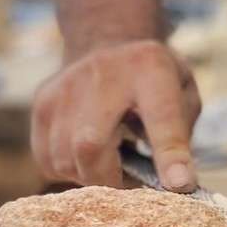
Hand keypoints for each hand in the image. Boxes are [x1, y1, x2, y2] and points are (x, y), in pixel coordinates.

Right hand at [31, 39, 201, 190]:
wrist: (106, 42)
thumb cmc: (152, 79)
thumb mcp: (184, 91)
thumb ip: (181, 133)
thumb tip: (175, 182)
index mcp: (151, 69)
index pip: (161, 116)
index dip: (169, 154)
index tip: (179, 185)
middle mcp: (102, 74)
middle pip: (91, 145)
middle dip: (110, 179)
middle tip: (128, 183)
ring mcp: (64, 88)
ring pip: (66, 159)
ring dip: (91, 175)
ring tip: (110, 160)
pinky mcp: (42, 104)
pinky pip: (49, 161)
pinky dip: (71, 169)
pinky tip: (87, 152)